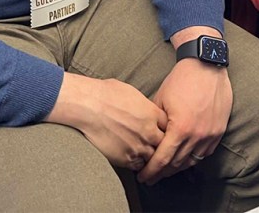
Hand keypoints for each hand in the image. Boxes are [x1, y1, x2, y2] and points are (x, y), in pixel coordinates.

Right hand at [45, 73, 166, 170]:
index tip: (160, 130)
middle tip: (155, 145)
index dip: (165, 129)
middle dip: (161, 144)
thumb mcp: (132, 93)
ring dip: (150, 156)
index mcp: (153, 113)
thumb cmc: (106, 94)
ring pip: (153, 158)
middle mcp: (150, 132)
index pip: (169, 126)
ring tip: (145, 155)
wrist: (89, 106)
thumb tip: (146, 109)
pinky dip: (137, 163)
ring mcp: (139, 146)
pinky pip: (138, 166)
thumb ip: (145, 106)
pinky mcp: (126, 158)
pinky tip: (132, 158)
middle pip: (165, 144)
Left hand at [140, 45, 230, 184]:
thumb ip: (154, 123)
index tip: (143, 178)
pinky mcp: (219, 132)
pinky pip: (204, 154)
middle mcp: (197, 136)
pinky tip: (183, 159)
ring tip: (165, 170)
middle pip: (176, 164)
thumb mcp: (160, 101)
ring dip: (177, 168)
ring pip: (191, 162)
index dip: (151, 171)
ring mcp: (210, 135)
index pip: (162, 159)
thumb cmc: (181, 80)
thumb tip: (144, 140)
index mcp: (180, 129)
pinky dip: (193, 159)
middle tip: (151, 177)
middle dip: (162, 173)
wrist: (206, 66)